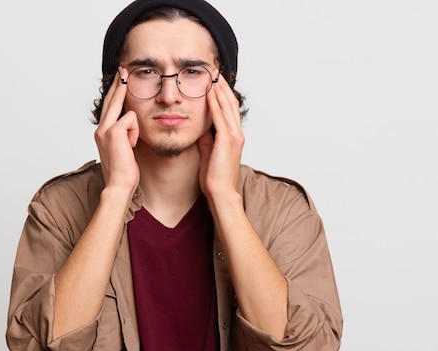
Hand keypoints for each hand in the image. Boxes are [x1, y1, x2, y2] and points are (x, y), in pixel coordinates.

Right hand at [94, 68, 139, 193]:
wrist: (119, 184)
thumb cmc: (124, 171)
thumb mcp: (124, 149)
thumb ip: (125, 134)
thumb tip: (132, 123)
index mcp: (102, 132)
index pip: (109, 107)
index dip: (115, 91)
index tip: (120, 78)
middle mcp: (100, 128)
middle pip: (111, 99)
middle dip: (119, 83)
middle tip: (123, 68)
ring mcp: (105, 129)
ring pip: (123, 108)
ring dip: (133, 128)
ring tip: (129, 146)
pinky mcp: (114, 131)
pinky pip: (132, 118)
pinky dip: (135, 133)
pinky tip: (130, 146)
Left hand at [198, 75, 244, 201]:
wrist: (220, 193)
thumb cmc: (214, 178)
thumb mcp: (208, 154)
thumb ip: (206, 140)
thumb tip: (200, 129)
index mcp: (233, 137)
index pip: (229, 110)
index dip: (223, 94)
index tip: (215, 81)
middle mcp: (237, 134)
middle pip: (231, 103)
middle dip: (223, 86)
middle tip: (215, 71)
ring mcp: (234, 136)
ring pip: (227, 106)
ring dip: (219, 89)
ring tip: (212, 75)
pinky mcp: (227, 141)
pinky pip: (220, 117)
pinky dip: (214, 103)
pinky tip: (209, 92)